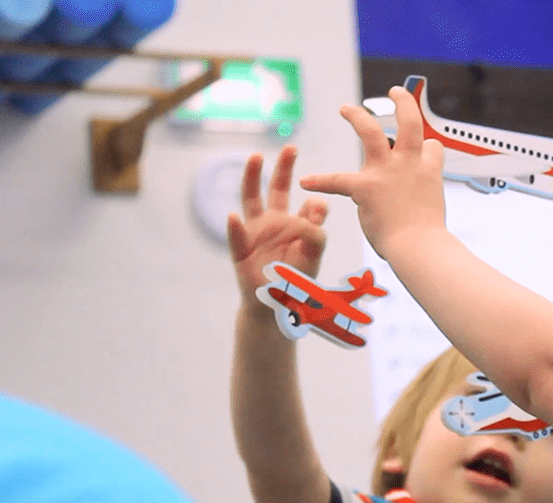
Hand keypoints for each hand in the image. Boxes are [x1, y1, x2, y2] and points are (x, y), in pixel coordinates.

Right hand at [228, 145, 328, 303]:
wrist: (276, 305)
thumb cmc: (296, 278)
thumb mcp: (312, 253)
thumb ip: (316, 230)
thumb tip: (319, 202)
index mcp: (292, 223)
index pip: (304, 204)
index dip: (312, 202)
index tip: (320, 204)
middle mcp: (272, 222)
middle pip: (276, 189)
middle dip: (283, 168)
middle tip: (291, 147)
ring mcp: (254, 233)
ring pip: (250, 201)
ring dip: (252, 178)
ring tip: (255, 158)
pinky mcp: (240, 251)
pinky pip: (236, 238)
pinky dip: (234, 228)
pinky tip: (233, 217)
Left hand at [299, 86, 445, 255]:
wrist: (420, 247)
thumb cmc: (427, 238)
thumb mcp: (435, 209)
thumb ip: (425, 198)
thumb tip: (420, 207)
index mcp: (429, 172)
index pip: (432, 147)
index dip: (428, 148)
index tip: (426, 149)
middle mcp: (409, 165)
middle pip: (410, 122)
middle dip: (403, 102)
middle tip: (395, 92)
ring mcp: (387, 172)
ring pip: (371, 132)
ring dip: (357, 117)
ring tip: (345, 108)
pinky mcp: (365, 187)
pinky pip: (337, 180)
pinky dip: (320, 181)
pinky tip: (306, 181)